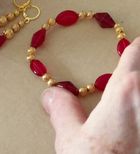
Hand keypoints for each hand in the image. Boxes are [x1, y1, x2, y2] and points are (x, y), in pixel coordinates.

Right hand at [42, 37, 139, 153]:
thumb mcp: (73, 142)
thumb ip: (63, 112)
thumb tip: (52, 96)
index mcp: (126, 93)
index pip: (133, 57)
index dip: (134, 48)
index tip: (136, 40)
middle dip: (137, 67)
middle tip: (130, 65)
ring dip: (138, 86)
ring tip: (130, 93)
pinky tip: (133, 118)